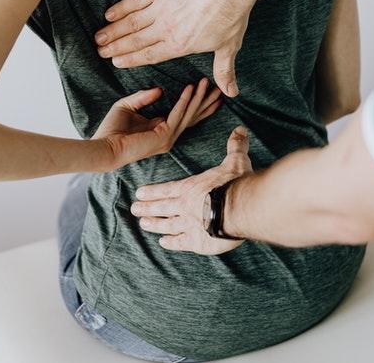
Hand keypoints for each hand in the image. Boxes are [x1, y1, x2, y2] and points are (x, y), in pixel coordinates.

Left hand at [93, 78, 220, 168]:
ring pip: (189, 114)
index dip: (197, 103)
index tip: (207, 90)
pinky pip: (177, 114)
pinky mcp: (164, 136)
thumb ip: (143, 97)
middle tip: (219, 88)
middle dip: (206, 101)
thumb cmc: (111, 130)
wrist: (104, 147)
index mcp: (161, 129)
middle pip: (193, 116)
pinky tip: (190, 88)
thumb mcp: (127, 106)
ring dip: (198, 98)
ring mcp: (168, 138)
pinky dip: (184, 101)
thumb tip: (161, 89)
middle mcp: (168, 135)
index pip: (185, 115)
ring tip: (207, 83)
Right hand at [94, 0, 262, 97]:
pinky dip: (121, 8)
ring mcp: (161, 8)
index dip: (131, 59)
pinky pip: (135, 0)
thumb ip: (223, 71)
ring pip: (131, 23)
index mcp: (179, 45)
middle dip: (116, 47)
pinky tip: (109, 14)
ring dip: (113, 31)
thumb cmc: (231, 15)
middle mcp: (166, 29)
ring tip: (99, 37)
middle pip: (135, 40)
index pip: (149, 55)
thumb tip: (231, 93)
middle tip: (100, 52)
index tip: (116, 62)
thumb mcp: (228, 47)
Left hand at [131, 126, 252, 254]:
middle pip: (161, 207)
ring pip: (166, 225)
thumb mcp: (236, 161)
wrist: (240, 208)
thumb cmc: (236, 184)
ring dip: (154, 224)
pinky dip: (171, 242)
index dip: (153, 192)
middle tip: (134, 209)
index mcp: (191, 188)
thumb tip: (240, 130)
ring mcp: (188, 225)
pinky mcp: (197, 241)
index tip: (139, 193)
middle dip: (146, 208)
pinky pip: (180, 242)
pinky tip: (163, 242)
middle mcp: (185, 206)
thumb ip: (235, 147)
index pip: (167, 189)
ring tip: (143, 225)